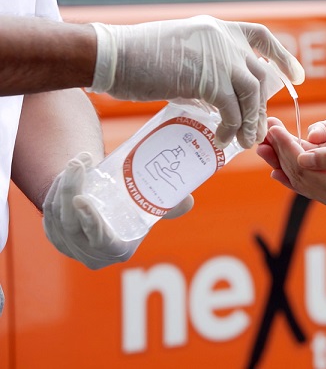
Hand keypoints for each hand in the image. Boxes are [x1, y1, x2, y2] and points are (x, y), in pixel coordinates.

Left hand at [42, 152, 192, 269]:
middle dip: (70, 191)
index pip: (100, 240)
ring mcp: (70, 248)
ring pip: (58, 216)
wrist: (108, 213)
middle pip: (72, 224)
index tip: (82, 199)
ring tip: (78, 161)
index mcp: (118, 251)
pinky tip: (66, 173)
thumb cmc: (134, 211)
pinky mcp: (55, 238)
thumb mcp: (151, 209)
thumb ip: (169, 206)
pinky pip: (48, 213)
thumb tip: (189, 201)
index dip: (90, 221)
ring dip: (62, 186)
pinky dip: (54, 191)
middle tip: (79, 163)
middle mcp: (92, 254)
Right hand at [89, 15, 304, 148]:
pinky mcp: (207, 80)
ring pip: (251, 94)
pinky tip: (222, 139)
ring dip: (251, 122)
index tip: (295, 76)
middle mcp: (223, 40)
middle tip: (260, 130)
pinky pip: (232, 110)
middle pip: (259, 75)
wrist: (112, 56)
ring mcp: (218, 58)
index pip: (261, 36)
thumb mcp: (182, 53)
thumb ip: (206, 66)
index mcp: (218, 30)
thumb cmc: (138, 58)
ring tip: (246, 142)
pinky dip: (231, 128)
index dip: (282, 56)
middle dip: (262, 107)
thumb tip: (218, 94)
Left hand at [262, 120, 325, 214]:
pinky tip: (281, 170)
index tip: (274, 127)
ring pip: (304, 185)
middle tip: (264, 133)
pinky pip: (314, 189)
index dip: (286, 146)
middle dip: (280, 154)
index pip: (304, 168)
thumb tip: (301, 156)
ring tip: (265, 148)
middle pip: (300, 178)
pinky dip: (297, 177)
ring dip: (284, 165)